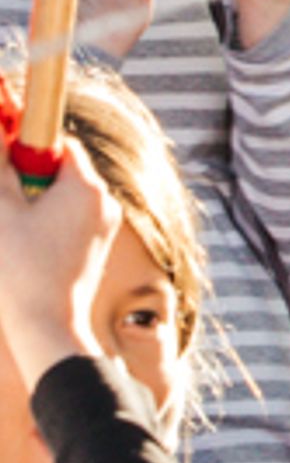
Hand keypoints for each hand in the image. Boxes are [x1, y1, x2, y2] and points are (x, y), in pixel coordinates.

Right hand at [0, 136, 118, 389]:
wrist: (48, 327)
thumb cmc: (22, 270)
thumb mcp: (2, 212)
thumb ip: (0, 168)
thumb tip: (0, 135)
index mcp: (87, 187)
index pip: (59, 145)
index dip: (27, 145)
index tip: (3, 155)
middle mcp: (105, 202)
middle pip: (63, 172)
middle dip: (29, 178)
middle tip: (2, 196)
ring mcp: (106, 226)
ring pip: (65, 198)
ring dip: (36, 203)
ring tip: (12, 228)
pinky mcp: (99, 247)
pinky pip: (72, 221)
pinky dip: (48, 223)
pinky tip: (24, 246)